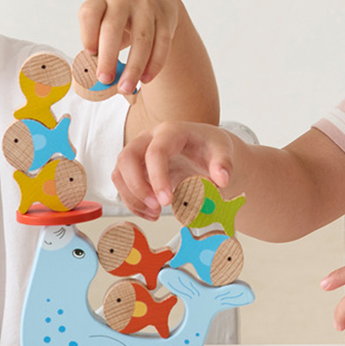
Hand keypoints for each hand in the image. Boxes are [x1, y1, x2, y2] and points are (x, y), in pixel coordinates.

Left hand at [78, 0, 180, 96]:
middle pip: (113, 28)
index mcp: (101, 1)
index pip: (90, 13)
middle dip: (108, 57)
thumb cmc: (122, 22)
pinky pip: (162, 44)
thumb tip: (101, 80)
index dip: (88, 33)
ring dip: (134, 68)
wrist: (156, 2)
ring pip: (142, 39)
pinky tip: (145, 79)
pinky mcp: (165, 19)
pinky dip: (154, 65)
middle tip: (105, 80)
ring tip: (126, 87)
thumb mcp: (105, 24)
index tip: (90, 53)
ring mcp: (146, 7)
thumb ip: (100, 47)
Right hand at [112, 121, 237, 219]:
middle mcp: (148, 138)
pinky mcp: (134, 167)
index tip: (167, 201)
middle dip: (137, 187)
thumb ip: (224, 164)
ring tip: (154, 214)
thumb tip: (221, 180)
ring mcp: (138, 151)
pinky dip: (133, 202)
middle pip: (127, 158)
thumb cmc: (211, 148)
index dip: (158, 178)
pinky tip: (150, 214)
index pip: (155, 152)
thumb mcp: (223, 151)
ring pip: (119, 173)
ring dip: (132, 197)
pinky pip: (122, 185)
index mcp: (170, 131)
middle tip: (157, 208)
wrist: (205, 149)